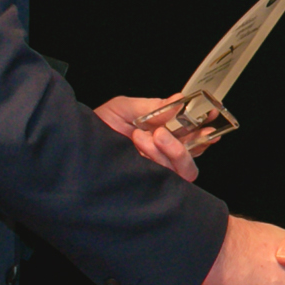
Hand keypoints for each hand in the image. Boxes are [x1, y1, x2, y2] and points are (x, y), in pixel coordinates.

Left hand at [94, 93, 213, 182]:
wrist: (75, 147)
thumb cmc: (97, 129)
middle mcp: (163, 153)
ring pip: (185, 167)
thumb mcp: (123, 108)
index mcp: (162, 134)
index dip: (206, 124)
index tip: (209, 113)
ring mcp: (157, 170)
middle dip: (194, 139)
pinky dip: (159, 158)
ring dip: (173, 149)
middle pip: (195, 152)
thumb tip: (178, 100)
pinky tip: (144, 146)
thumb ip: (151, 106)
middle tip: (177, 124)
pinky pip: (168, 178)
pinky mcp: (149, 184)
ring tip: (152, 134)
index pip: (193, 133)